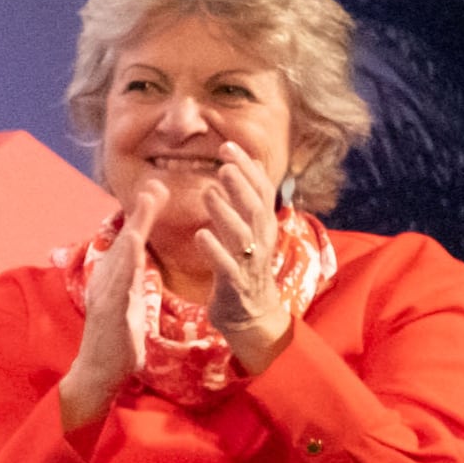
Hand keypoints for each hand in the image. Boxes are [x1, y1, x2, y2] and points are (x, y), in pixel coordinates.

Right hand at [58, 203, 149, 427]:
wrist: (97, 374)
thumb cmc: (117, 342)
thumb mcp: (129, 305)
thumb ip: (133, 282)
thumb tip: (139, 263)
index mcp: (115, 280)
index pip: (131, 243)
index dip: (143, 216)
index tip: (157, 190)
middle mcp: (107, 282)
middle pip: (126, 242)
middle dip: (140, 213)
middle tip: (155, 185)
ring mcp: (107, 296)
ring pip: (123, 258)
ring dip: (134, 229)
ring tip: (146, 206)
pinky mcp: (110, 312)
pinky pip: (120, 283)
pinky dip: (127, 263)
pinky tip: (135, 246)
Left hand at [176, 151, 290, 366]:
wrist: (250, 316)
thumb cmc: (244, 268)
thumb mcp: (250, 230)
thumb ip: (247, 200)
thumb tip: (247, 165)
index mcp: (264, 226)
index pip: (261, 190)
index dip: (247, 168)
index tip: (229, 146)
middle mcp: (261, 241)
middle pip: (255, 207)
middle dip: (241, 184)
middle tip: (224, 163)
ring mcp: (249, 263)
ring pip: (241, 234)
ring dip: (225, 212)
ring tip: (208, 192)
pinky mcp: (234, 284)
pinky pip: (225, 266)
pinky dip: (214, 249)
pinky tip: (199, 235)